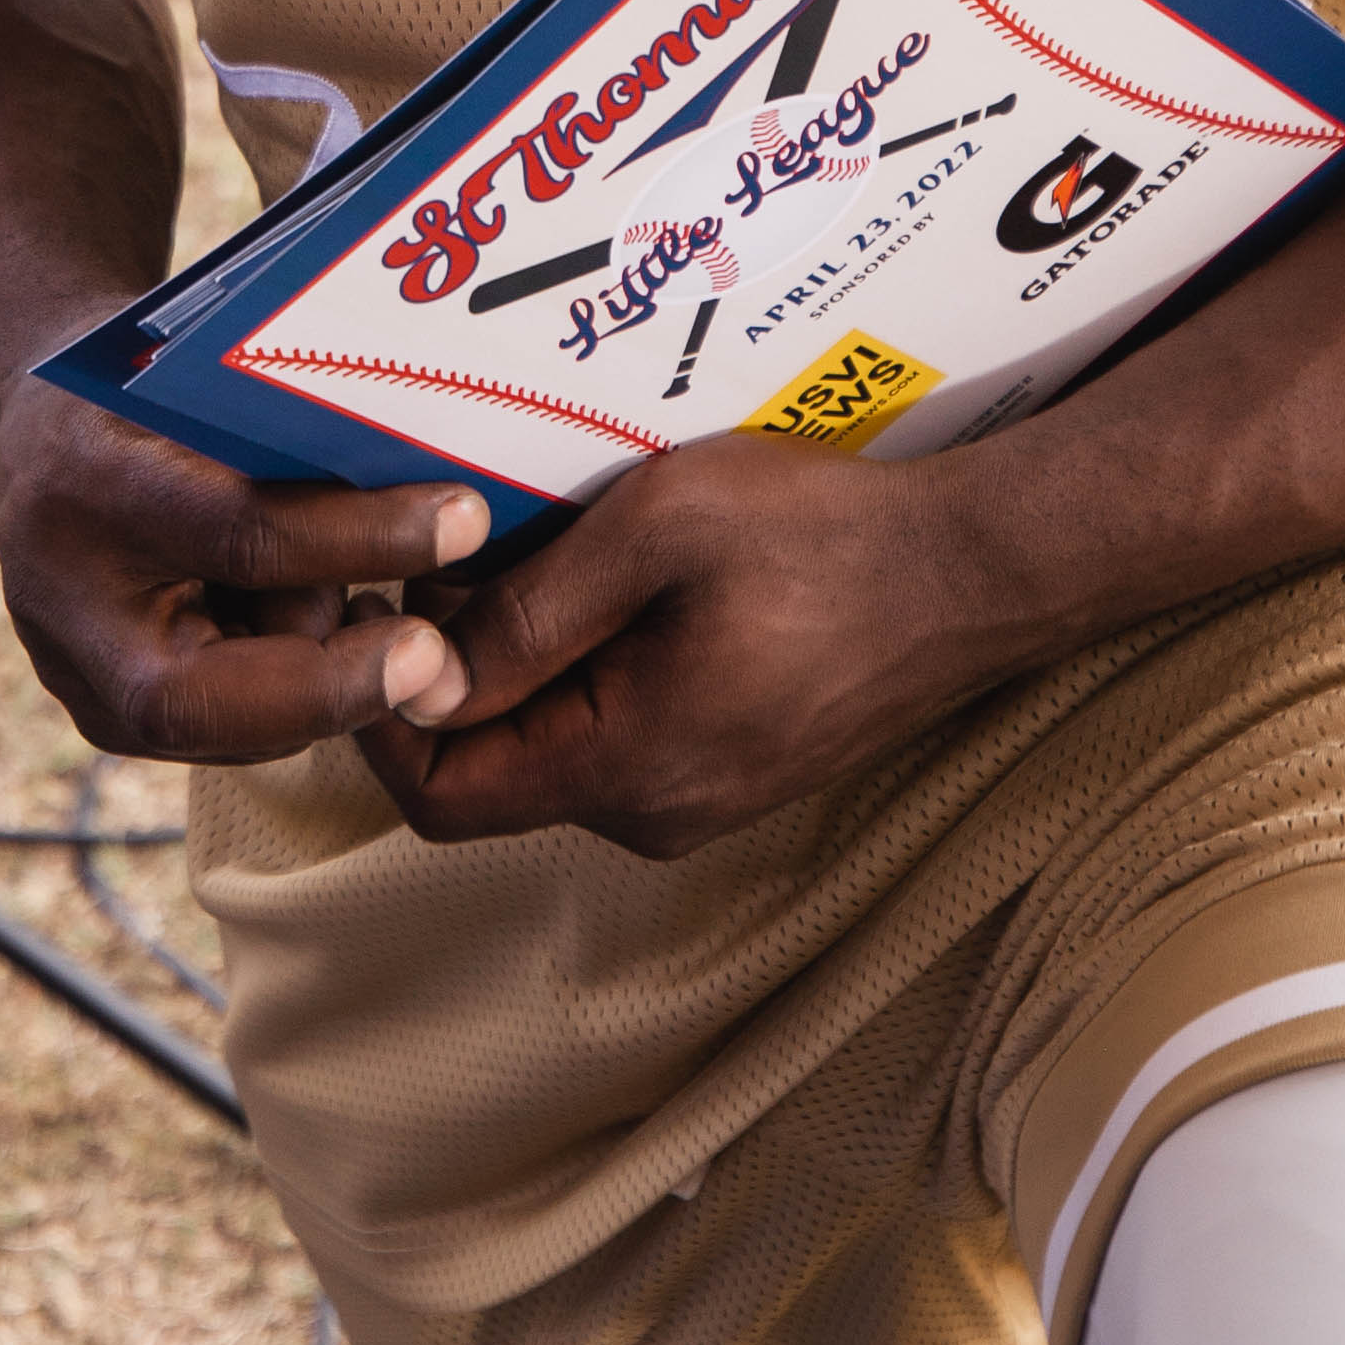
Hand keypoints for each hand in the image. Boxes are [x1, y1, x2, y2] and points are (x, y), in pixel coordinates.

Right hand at [0, 372, 495, 766]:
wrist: (47, 433)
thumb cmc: (150, 388)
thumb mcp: (212, 377)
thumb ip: (300, 439)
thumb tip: (443, 496)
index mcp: (88, 488)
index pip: (240, 533)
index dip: (360, 538)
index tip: (464, 522)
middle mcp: (64, 606)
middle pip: (215, 692)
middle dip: (340, 683)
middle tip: (438, 654)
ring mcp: (78, 681)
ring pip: (238, 727)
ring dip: (320, 680)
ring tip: (354, 607)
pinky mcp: (109, 721)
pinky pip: (235, 733)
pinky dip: (296, 693)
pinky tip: (317, 631)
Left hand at [356, 435, 1030, 858]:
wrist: (979, 573)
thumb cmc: (828, 539)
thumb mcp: (657, 533)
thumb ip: (529, 610)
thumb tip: (418, 666)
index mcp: (626, 767)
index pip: (441, 795)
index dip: (376, 713)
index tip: (365, 609)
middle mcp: (654, 811)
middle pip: (492, 770)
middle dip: (446, 670)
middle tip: (437, 554)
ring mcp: (699, 798)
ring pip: (554, 746)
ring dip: (518, 661)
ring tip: (524, 546)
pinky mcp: (732, 768)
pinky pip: (616, 733)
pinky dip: (582, 666)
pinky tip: (604, 576)